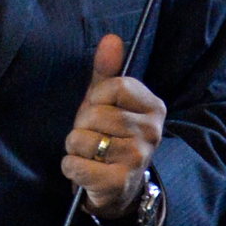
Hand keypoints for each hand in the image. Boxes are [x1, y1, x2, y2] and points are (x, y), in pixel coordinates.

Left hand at [63, 34, 167, 219]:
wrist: (117, 187)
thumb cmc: (109, 135)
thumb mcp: (106, 101)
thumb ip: (107, 71)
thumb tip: (111, 38)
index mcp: (154, 107)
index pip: (114, 86)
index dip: (96, 98)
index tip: (99, 109)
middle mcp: (153, 132)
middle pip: (95, 113)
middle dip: (82, 125)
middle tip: (93, 137)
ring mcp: (138, 158)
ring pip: (81, 139)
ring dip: (75, 147)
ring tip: (91, 154)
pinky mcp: (120, 181)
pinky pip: (75, 164)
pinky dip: (70, 167)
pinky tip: (85, 170)